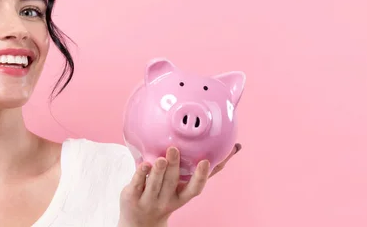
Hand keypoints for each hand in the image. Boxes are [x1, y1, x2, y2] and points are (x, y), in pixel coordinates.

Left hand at [118, 143, 240, 226]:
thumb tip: (235, 148)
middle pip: (171, 184)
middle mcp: (165, 200)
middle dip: (173, 167)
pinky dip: (140, 174)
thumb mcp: (185, 186)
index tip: (205, 162)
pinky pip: (136, 184)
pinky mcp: (131, 196)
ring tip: (160, 158)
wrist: (141, 222)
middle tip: (174, 149)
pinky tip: (143, 163)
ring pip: (154, 185)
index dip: (200, 177)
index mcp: (181, 197)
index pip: (193, 189)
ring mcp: (148, 199)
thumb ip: (203, 170)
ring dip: (157, 171)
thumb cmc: (167, 197)